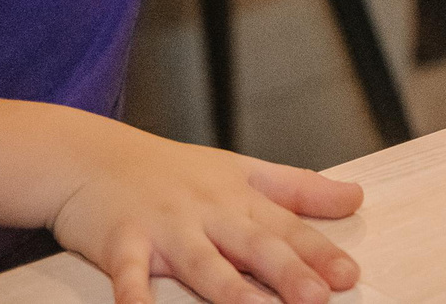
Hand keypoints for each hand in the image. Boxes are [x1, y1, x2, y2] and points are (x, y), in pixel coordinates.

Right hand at [49, 120, 362, 303]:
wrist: (91, 156)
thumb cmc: (170, 171)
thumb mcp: (240, 171)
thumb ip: (298, 189)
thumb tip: (355, 197)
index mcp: (239, 196)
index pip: (287, 226)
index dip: (319, 251)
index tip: (347, 274)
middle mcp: (207, 211)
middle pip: (253, 244)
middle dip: (286, 271)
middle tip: (316, 296)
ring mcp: (164, 226)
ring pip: (201, 262)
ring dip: (228, 289)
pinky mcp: (121, 241)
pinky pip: (129, 274)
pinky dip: (135, 296)